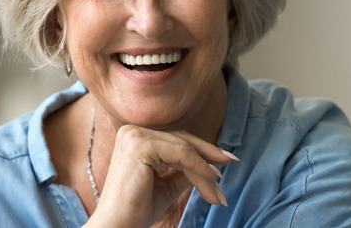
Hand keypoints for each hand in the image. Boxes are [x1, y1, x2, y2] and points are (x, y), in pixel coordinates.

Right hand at [85, 125, 236, 227]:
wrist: (118, 226)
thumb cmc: (138, 209)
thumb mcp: (167, 185)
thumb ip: (185, 171)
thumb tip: (210, 164)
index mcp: (134, 137)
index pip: (174, 139)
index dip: (201, 149)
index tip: (224, 160)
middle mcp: (132, 132)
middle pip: (180, 140)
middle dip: (208, 155)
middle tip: (231, 162)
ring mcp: (134, 136)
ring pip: (182, 148)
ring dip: (205, 169)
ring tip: (219, 190)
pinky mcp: (139, 146)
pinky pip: (179, 153)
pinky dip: (198, 165)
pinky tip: (211, 177)